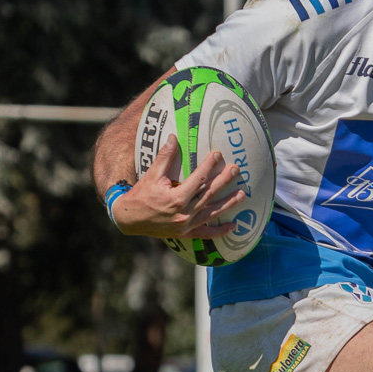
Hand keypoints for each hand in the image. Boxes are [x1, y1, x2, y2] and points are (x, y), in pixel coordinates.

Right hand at [110, 135, 246, 240]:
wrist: (129, 219)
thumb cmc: (140, 195)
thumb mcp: (151, 175)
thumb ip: (165, 157)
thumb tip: (174, 137)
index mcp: (176, 198)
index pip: (199, 179)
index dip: (209, 166)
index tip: (218, 155)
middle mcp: (184, 213)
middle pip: (209, 194)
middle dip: (224, 181)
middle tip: (236, 169)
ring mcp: (186, 225)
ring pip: (212, 213)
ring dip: (229, 204)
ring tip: (243, 194)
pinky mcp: (186, 234)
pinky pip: (206, 233)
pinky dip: (220, 231)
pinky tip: (233, 226)